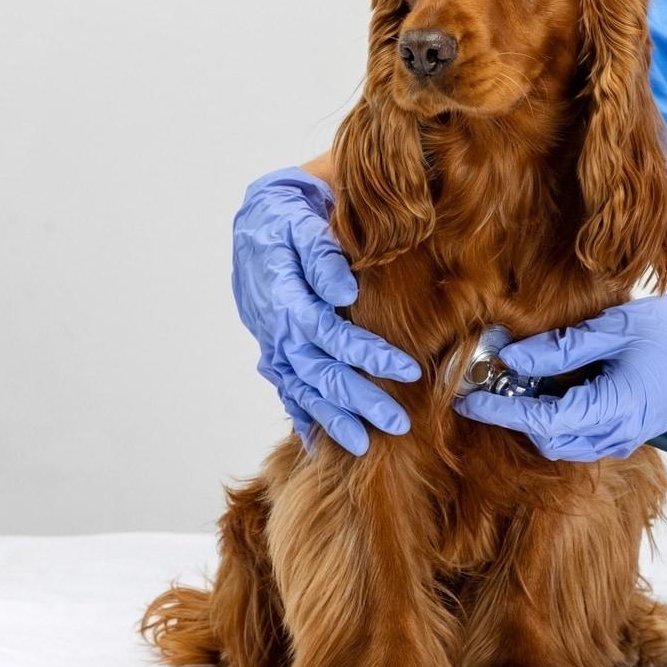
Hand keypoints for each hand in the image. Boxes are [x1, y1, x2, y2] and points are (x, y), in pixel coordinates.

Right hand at [232, 167, 419, 454]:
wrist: (256, 222)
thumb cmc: (288, 219)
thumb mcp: (302, 223)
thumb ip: (323, 256)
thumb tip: (346, 291)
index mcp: (287, 298)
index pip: (332, 335)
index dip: (369, 355)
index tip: (410, 370)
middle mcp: (277, 329)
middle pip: (319, 373)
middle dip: (358, 401)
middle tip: (398, 424)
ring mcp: (273, 344)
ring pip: (302, 390)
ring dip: (332, 419)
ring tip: (363, 447)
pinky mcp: (274, 350)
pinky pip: (286, 389)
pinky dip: (302, 415)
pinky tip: (318, 444)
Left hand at [453, 293, 666, 460]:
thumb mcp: (611, 329)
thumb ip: (560, 347)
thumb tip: (512, 357)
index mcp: (614, 409)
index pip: (543, 422)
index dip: (501, 412)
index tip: (469, 399)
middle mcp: (618, 434)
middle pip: (548, 439)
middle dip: (514, 414)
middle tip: (488, 381)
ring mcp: (623, 438)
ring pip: (562, 442)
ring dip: (534, 418)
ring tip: (514, 381)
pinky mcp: (625, 433)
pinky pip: (579, 436)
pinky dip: (555, 417)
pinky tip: (545, 387)